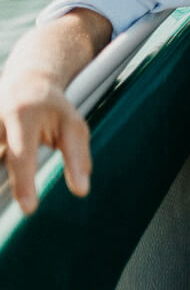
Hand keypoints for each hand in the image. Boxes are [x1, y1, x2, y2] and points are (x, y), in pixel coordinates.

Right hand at [0, 69, 89, 214]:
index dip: (24, 184)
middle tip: (11, 203)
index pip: (22, 156)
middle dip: (3, 177)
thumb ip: (78, 158)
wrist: (26, 79)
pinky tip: (4, 171)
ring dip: (0, 170)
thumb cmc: (55, 109)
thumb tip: (82, 191)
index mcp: (22, 116)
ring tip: (3, 193)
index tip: (29, 210)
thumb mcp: (74, 127)